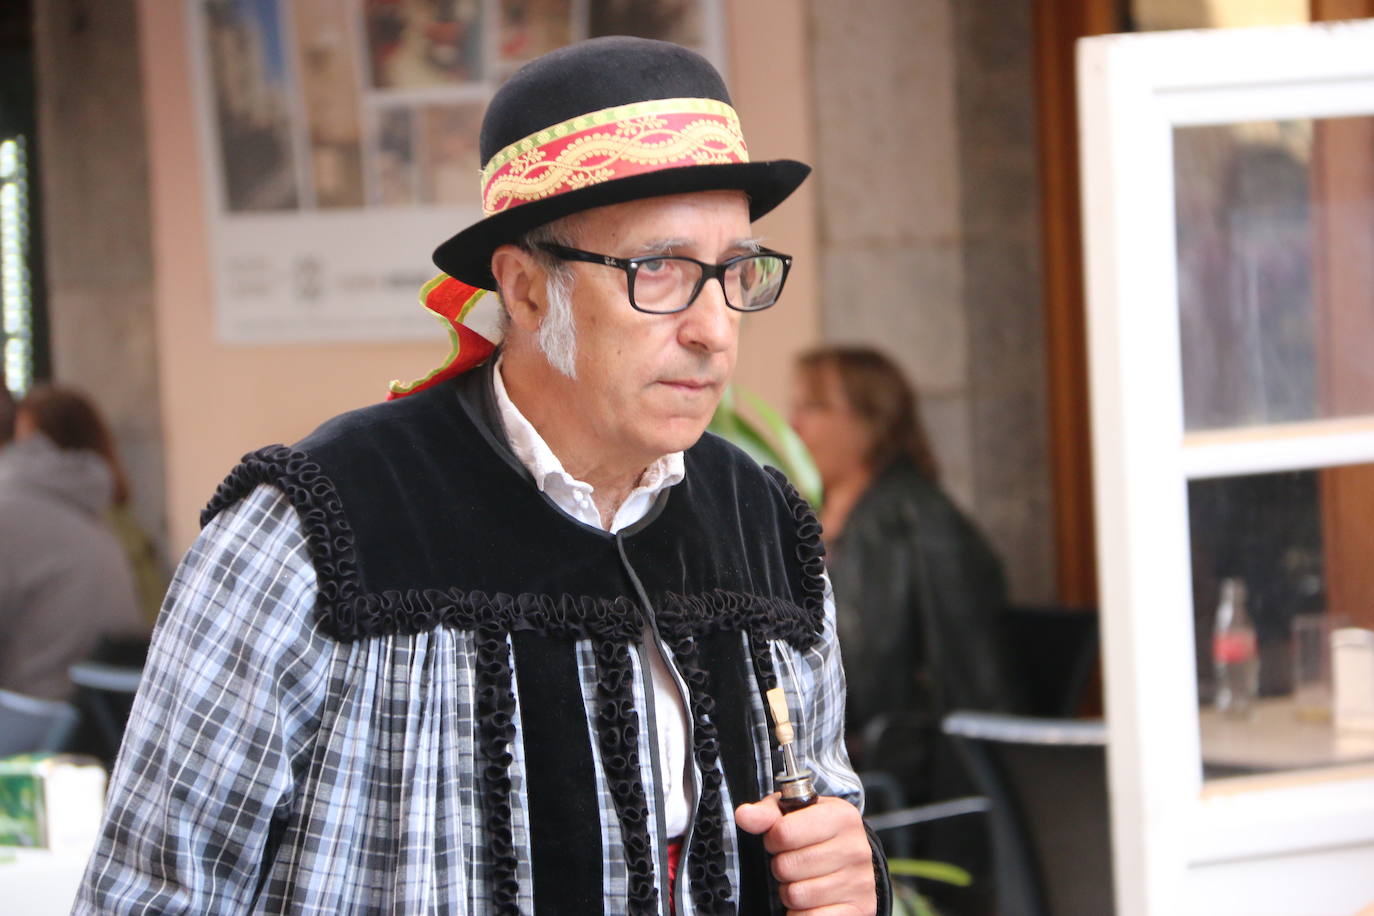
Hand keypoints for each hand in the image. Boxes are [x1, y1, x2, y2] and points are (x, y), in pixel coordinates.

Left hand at [734, 793, 875, 914]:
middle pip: (787, 866)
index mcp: (840, 817)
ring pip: (797, 895)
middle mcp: (855, 849)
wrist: (852, 857)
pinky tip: (811, 900)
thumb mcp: (794, 814)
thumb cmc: (817, 833)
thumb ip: (767, 814)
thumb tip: (744, 816)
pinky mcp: (860, 909)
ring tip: (802, 879)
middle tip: (793, 862)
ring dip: (790, 891)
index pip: (784, 832)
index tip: (780, 839)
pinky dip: (801, 913)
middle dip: (781, 866)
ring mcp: (859, 882)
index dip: (773, 839)